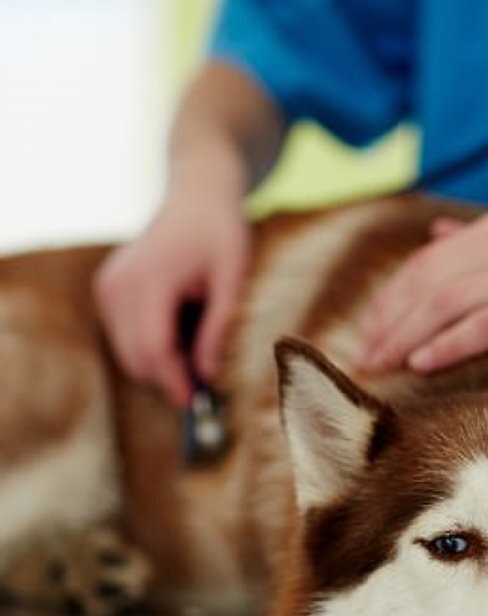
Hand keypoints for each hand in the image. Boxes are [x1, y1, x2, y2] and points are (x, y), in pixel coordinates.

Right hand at [94, 192, 247, 406]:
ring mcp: (109, 285)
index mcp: (151, 279)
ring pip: (127, 349)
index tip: (195, 402)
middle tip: (205, 387)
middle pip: (136, 354)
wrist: (196, 196)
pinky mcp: (108, 288)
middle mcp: (120, 283)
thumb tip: (209, 375)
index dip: (174, 380)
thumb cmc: (222, 233)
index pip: (154, 347)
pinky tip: (181, 326)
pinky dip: (150, 343)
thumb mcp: (233, 279)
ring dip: (160, 360)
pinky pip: (124, 333)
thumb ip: (220, 327)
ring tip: (199, 344)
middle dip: (168, 376)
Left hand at [357, 209, 487, 372]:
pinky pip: (484, 324)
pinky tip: (423, 364)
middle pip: (427, 281)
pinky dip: (448, 343)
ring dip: (406, 334)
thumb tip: (437, 232)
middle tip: (363, 358)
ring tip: (381, 364)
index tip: (366, 333)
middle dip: (388, 320)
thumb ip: (483, 241)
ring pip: (446, 301)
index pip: (426, 261)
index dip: (391, 298)